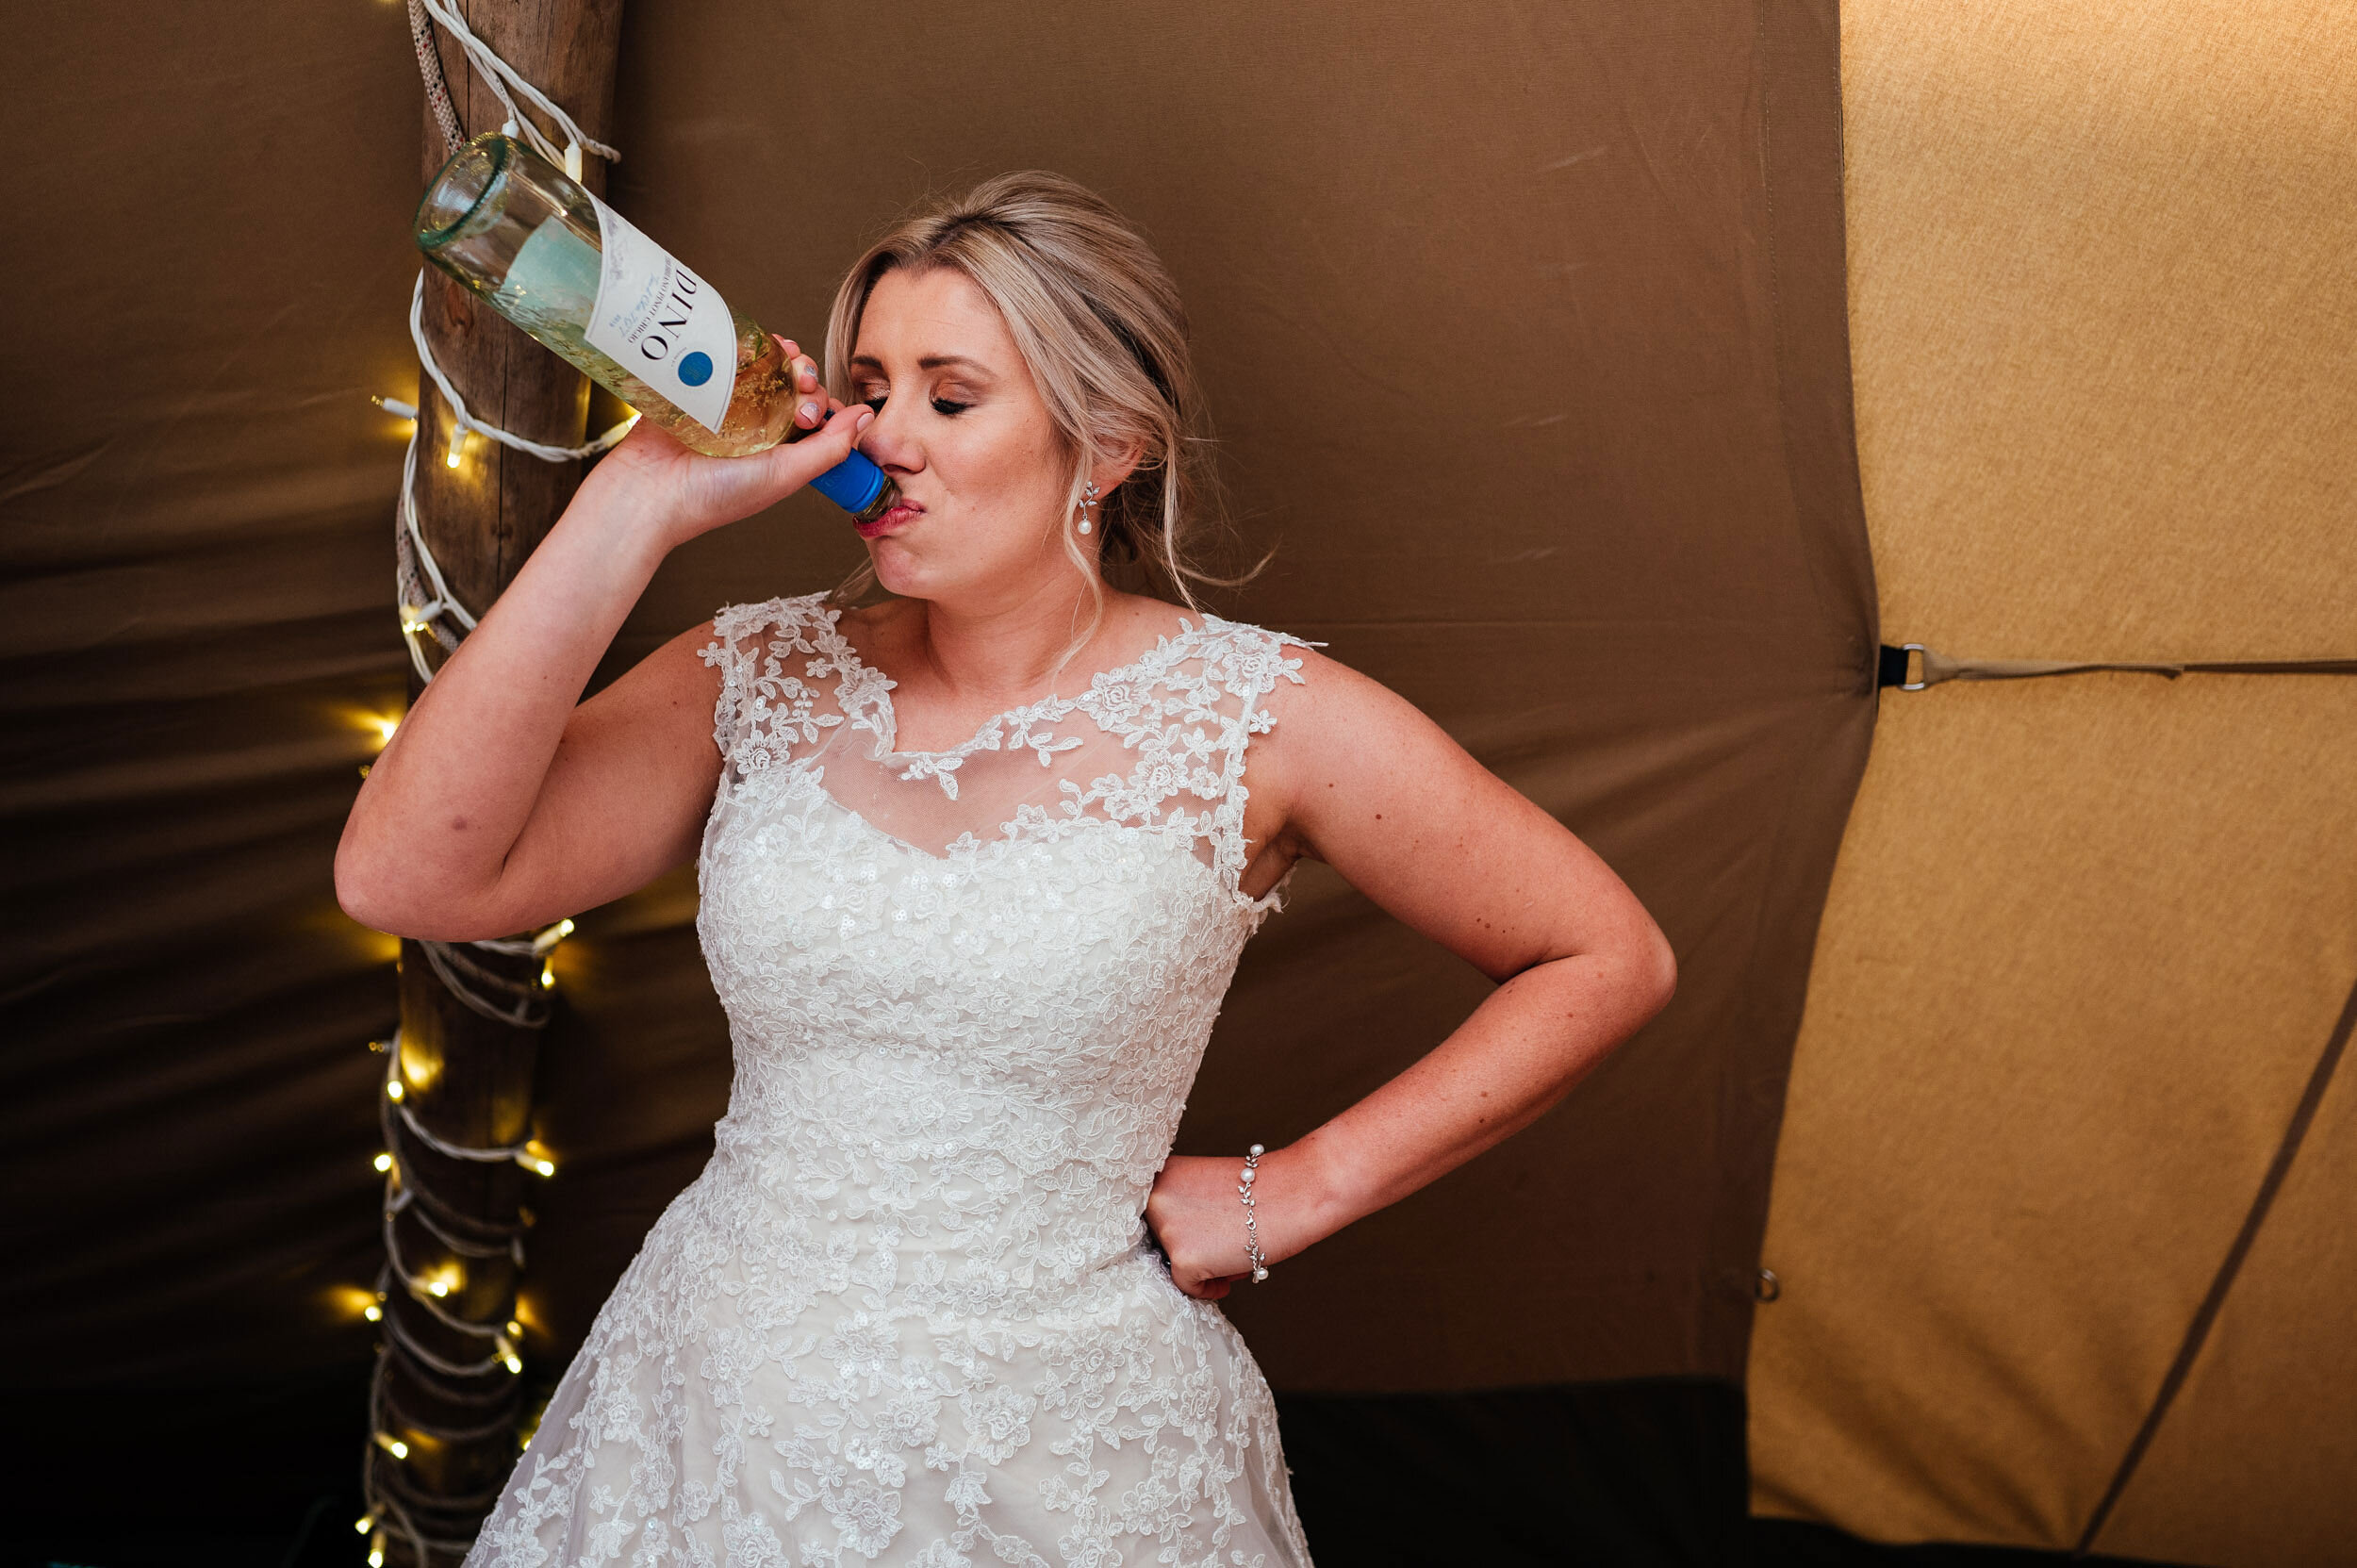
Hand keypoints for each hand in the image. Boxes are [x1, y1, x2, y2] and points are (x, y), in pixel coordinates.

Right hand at [585, 336, 873, 552]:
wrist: (647, 492)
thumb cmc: (713, 496)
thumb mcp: (783, 476)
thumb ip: (828, 450)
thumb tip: (866, 417)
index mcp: (780, 451)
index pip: (817, 416)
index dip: (825, 405)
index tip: (815, 413)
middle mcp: (757, 427)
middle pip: (794, 387)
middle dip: (807, 378)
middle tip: (799, 388)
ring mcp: (727, 405)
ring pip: (765, 368)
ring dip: (783, 357)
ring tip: (786, 359)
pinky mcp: (699, 386)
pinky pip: (727, 356)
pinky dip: (744, 344)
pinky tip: (754, 340)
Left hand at [1145, 1149, 1315, 1300]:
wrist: (1294, 1193)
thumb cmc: (1261, 1191)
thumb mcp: (1209, 1188)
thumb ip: (1185, 1207)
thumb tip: (1177, 1243)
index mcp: (1163, 1176)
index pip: (1155, 1216)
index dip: (1180, 1229)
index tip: (1199, 1232)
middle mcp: (1157, 1200)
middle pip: (1162, 1240)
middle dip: (1191, 1247)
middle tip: (1222, 1243)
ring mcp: (1168, 1230)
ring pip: (1176, 1263)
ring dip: (1202, 1265)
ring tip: (1232, 1251)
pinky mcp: (1184, 1259)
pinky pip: (1188, 1287)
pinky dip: (1209, 1289)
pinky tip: (1231, 1274)